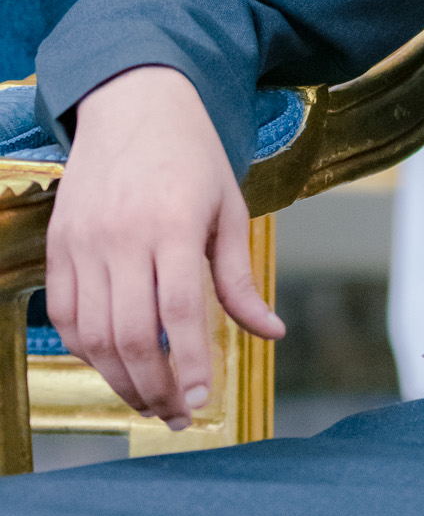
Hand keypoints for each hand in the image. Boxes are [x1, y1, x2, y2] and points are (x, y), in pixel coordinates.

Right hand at [45, 67, 283, 429]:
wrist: (133, 102)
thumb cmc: (191, 155)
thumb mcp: (229, 208)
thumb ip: (240, 277)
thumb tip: (272, 331)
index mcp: (174, 223)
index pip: (178, 311)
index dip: (188, 365)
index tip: (201, 403)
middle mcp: (122, 234)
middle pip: (130, 332)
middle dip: (154, 386)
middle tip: (178, 414)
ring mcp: (83, 240)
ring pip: (92, 333)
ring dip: (120, 378)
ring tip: (151, 399)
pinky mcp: (58, 244)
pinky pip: (64, 314)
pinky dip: (87, 350)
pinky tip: (115, 364)